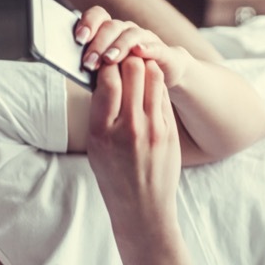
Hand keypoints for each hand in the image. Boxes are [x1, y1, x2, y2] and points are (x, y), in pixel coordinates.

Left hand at [76, 7, 191, 88]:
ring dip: (118, 47)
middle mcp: (126, 30)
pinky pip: (156, 46)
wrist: (162, 78)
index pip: (97, 17)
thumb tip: (70, 67)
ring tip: (108, 60)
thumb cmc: (126, 76)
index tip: (78, 39)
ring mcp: (146, 38)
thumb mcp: (106, 71)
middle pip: (111, 27)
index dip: (87, 24)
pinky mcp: (163, 51)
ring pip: (130, 35)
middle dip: (98, 44)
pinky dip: (147, 48)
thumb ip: (92, 65)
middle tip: (88, 62)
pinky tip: (139, 51)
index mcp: (110, 31)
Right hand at [87, 57, 181, 232]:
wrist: (142, 208)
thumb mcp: (95, 147)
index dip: (106, 63)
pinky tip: (148, 86)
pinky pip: (163, 94)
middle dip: (126, 58)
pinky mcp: (169, 131)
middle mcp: (129, 127)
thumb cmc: (113, 177)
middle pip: (133, 70)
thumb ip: (100, 112)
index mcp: (103, 131)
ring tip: (136, 66)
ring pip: (153, 76)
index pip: (107, 79)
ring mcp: (153, 128)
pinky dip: (154, 84)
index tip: (103, 59)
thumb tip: (104, 77)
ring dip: (144, 65)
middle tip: (121, 56)